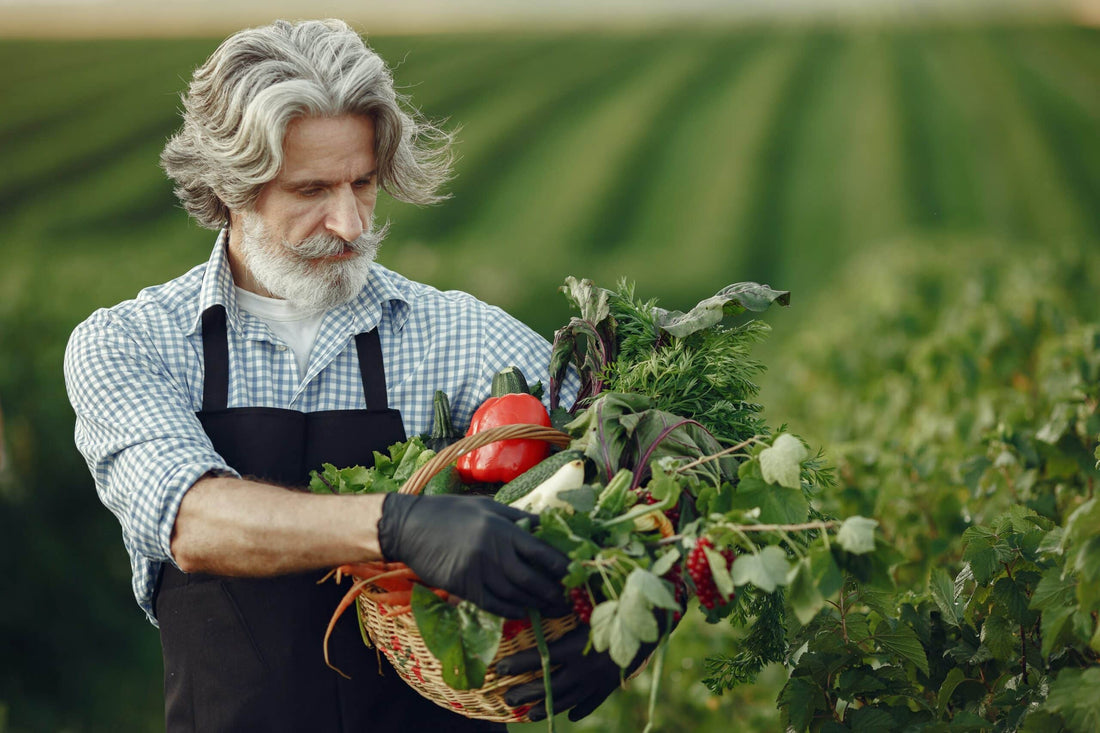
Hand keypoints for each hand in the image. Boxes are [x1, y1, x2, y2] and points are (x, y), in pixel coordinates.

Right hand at [377, 494, 570, 618]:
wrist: (410, 526)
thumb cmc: (451, 512)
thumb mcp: (487, 506)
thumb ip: (517, 517)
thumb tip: (546, 525)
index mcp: (502, 528)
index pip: (541, 551)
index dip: (562, 566)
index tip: (577, 575)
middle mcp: (493, 551)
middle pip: (532, 579)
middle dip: (553, 593)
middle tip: (568, 601)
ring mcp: (477, 571)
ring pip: (515, 594)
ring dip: (536, 604)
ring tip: (551, 609)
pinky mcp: (462, 586)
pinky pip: (493, 604)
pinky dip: (511, 610)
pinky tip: (523, 611)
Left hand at [496, 615, 675, 721]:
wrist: (654, 623)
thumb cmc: (620, 604)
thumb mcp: (590, 604)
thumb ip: (565, 605)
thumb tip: (540, 597)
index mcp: (575, 648)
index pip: (539, 659)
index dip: (518, 664)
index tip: (499, 668)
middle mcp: (584, 670)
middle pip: (549, 686)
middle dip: (526, 693)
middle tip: (507, 698)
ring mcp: (598, 681)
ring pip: (568, 699)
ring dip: (547, 707)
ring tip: (529, 714)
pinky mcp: (612, 684)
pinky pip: (594, 701)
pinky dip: (581, 708)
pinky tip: (571, 715)